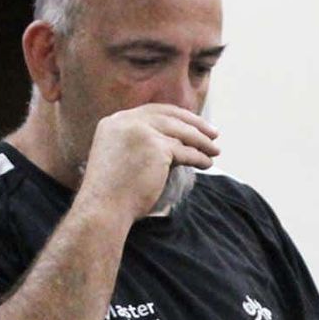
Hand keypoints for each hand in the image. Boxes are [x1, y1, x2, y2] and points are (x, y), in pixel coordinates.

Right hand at [77, 104, 220, 223]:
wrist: (103, 208)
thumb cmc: (112, 195)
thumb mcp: (120, 159)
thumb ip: (139, 146)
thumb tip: (173, 147)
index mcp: (115, 122)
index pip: (152, 111)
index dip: (176, 117)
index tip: (191, 124)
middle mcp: (127, 121)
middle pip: (169, 115)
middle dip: (194, 123)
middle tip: (212, 133)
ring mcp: (142, 131)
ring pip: (181, 132)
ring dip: (201, 141)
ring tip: (215, 150)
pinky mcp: (156, 147)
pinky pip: (185, 151)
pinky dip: (199, 157)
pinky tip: (207, 163)